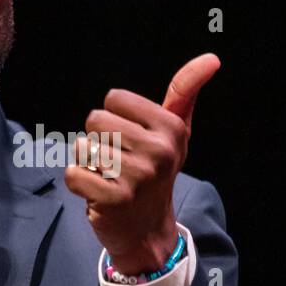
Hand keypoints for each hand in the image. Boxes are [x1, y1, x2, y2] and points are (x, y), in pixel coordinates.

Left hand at [64, 53, 219, 273]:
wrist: (147, 227)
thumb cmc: (156, 169)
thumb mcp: (175, 130)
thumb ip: (185, 91)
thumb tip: (212, 58)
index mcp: (171, 128)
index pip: (114, 98)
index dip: (116, 117)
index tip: (133, 139)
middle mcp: (159, 151)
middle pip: (96, 120)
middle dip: (100, 140)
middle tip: (119, 161)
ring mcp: (137, 177)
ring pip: (82, 146)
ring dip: (89, 162)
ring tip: (110, 177)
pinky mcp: (114, 199)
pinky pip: (73, 172)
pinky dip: (78, 182)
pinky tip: (98, 192)